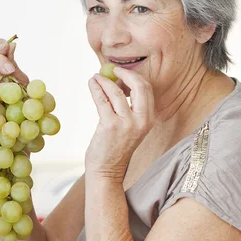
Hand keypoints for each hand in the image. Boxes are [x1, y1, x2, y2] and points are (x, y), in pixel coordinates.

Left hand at [85, 66, 154, 181]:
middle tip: (112, 70)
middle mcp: (142, 120)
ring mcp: (127, 124)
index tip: (121, 72)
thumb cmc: (116, 146)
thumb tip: (118, 82)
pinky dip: (95, 89)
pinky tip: (91, 84)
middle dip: (124, 74)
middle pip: (138, 86)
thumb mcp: (130, 126)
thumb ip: (129, 107)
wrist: (107, 170)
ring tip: (94, 77)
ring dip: (103, 81)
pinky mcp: (110, 126)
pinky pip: (102, 100)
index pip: (147, 89)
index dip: (133, 77)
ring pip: (115, 92)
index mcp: (149, 119)